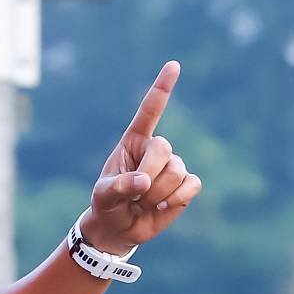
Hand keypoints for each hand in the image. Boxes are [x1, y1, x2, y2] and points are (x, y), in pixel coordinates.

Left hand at [78, 60, 201, 252]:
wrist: (120, 227)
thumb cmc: (108, 205)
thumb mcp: (103, 195)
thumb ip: (119, 186)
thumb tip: (145, 181)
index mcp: (133, 141)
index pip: (149, 111)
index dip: (162, 89)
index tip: (174, 65)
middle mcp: (156, 149)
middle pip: (163, 149)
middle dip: (149, 173)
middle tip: (136, 192)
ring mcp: (174, 166)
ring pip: (176, 171)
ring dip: (157, 193)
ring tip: (144, 202)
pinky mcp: (186, 185)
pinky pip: (191, 185)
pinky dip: (176, 199)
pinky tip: (161, 207)